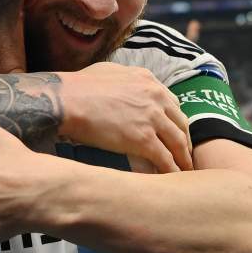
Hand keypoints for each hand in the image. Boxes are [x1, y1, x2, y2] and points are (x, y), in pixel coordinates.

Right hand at [56, 62, 192, 172]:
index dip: (174, 122)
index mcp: (148, 81)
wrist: (67, 99)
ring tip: (184, 173)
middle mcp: (156, 97)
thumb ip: (124, 78)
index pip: (172, 104)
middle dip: (184, 142)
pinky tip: (172, 181)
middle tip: (184, 156)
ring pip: (178, 143)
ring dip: (183, 159)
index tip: (174, 134)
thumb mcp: (109, 71)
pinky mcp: (144, 139)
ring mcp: (152, 118)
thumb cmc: (78, 86)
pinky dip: (171, 171)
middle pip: (180, 124)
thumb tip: (123, 86)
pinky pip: (165, 159)